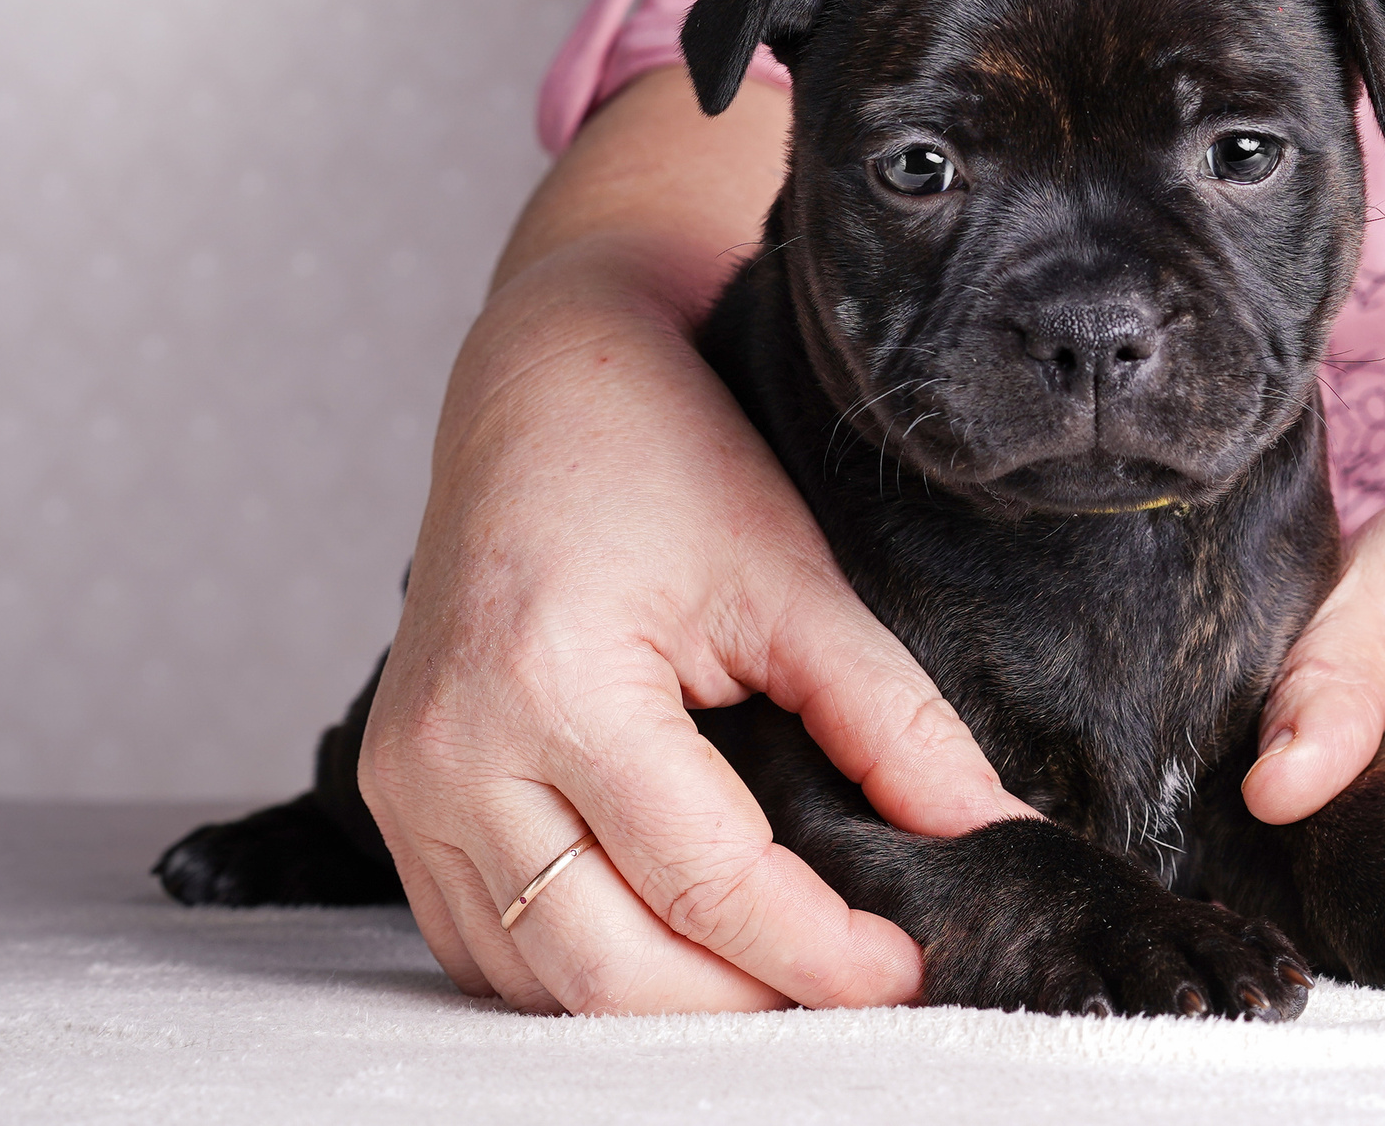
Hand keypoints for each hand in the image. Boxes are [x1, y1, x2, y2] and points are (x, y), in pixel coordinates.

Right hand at [358, 238, 1034, 1013]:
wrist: (541, 381)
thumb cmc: (661, 451)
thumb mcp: (794, 578)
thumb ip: (891, 722)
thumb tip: (987, 834)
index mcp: (551, 685)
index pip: (705, 884)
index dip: (821, 950)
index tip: (913, 969)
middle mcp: (453, 751)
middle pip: (611, 970)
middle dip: (747, 1003)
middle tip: (857, 981)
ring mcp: (406, 783)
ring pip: (541, 979)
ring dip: (665, 1000)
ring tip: (779, 966)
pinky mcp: (397, 795)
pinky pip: (485, 942)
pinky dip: (583, 967)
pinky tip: (673, 938)